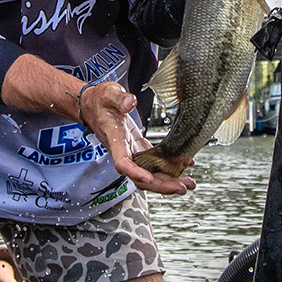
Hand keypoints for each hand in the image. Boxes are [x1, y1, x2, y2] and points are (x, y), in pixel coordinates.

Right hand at [78, 81, 194, 196]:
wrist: (92, 107)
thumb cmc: (99, 101)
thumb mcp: (108, 94)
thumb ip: (119, 99)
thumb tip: (130, 102)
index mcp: (115, 140)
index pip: (123, 163)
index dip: (135, 172)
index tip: (149, 178)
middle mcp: (123, 151)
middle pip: (140, 177)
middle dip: (161, 185)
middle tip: (182, 188)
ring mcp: (131, 152)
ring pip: (148, 175)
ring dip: (168, 182)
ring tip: (188, 184)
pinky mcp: (138, 149)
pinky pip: (153, 164)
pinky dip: (168, 168)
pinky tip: (184, 166)